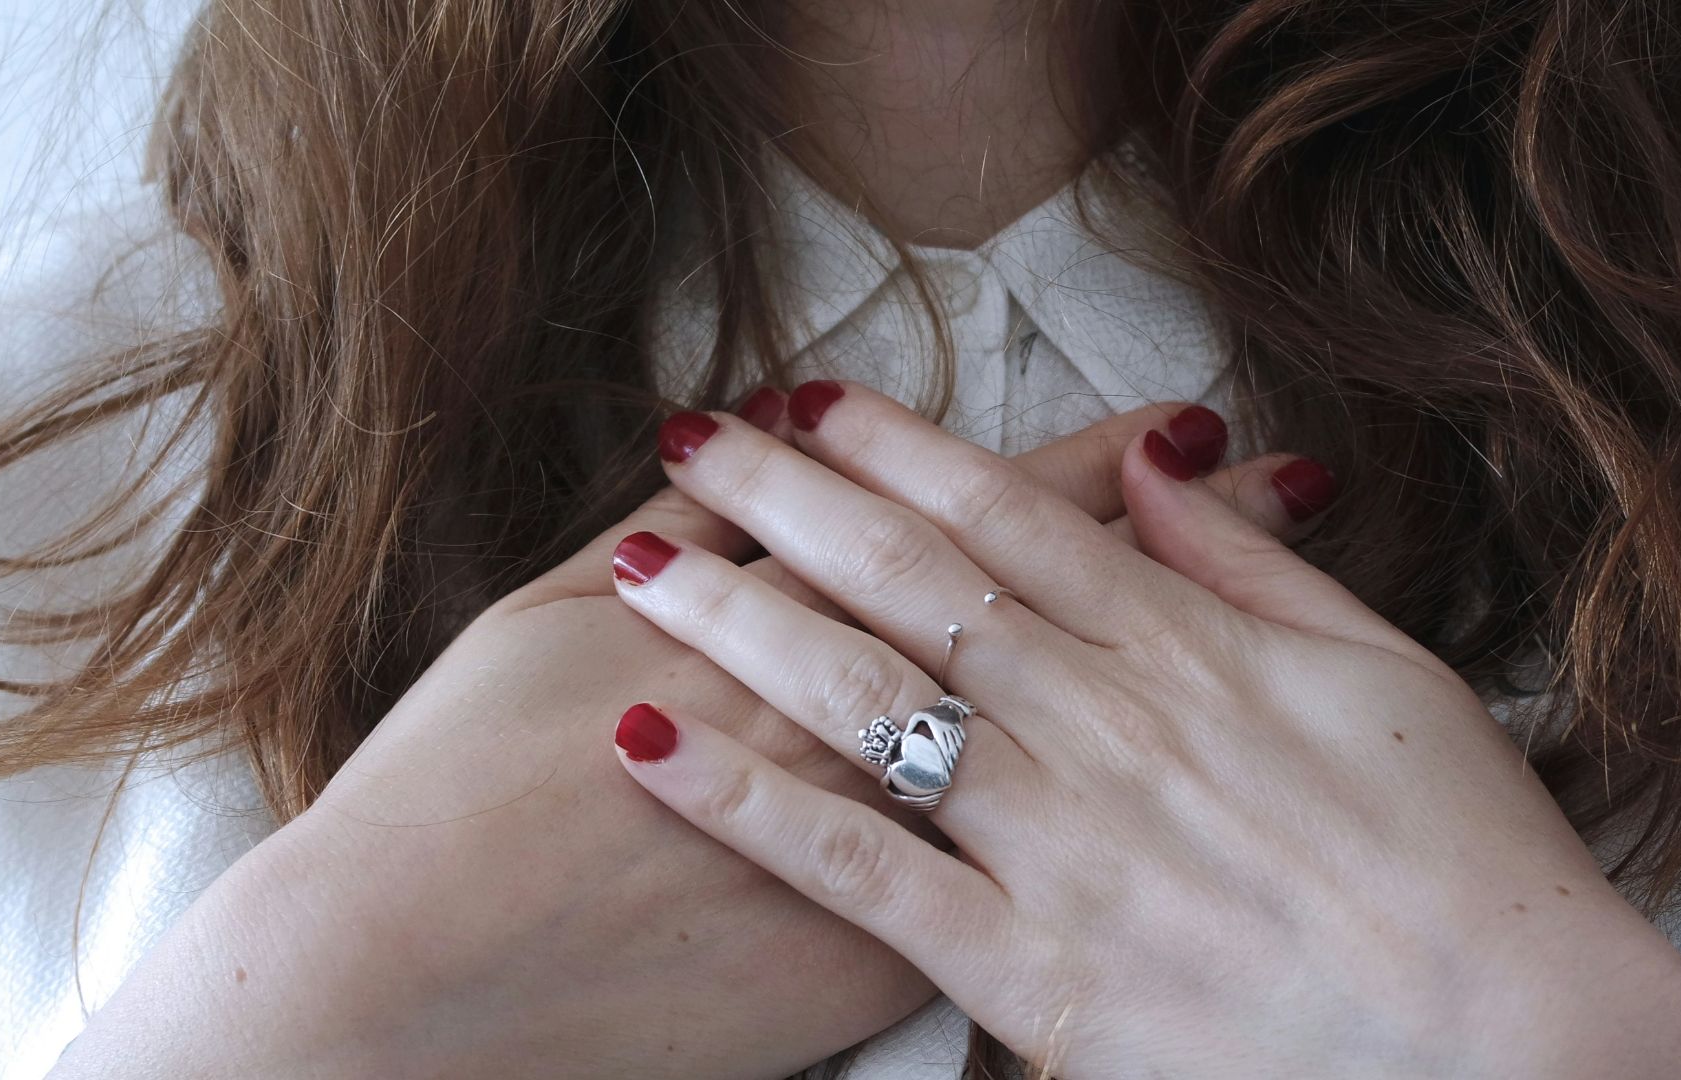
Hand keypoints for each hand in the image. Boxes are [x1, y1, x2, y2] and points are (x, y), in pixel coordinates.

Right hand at [49, 390, 1307, 1079]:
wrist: (411, 972)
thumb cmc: (456, 779)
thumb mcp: (548, 611)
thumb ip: (675, 531)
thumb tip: (756, 447)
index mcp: (794, 615)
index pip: (980, 519)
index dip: (1091, 463)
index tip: (1190, 421)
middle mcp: (863, 720)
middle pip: (1051, 608)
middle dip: (1171, 537)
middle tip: (1269, 475)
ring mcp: (880, 847)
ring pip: (1061, 732)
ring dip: (1169, 660)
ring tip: (1249, 628)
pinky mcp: (877, 958)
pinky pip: (1008, 879)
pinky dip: (1095, 825)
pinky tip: (1166, 796)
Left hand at [606, 382, 1680, 1079]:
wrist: (1520, 1051)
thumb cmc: (1466, 861)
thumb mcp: (1387, 671)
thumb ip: (1258, 566)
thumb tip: (1169, 459)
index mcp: (1188, 649)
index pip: (1010, 517)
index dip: (898, 448)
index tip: (809, 398)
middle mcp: (1106, 726)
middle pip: (912, 584)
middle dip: (789, 501)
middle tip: (690, 438)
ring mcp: (1061, 846)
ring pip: (867, 703)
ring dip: (741, 622)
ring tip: (640, 564)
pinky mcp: (1034, 974)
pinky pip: (861, 874)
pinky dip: (748, 807)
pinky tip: (652, 746)